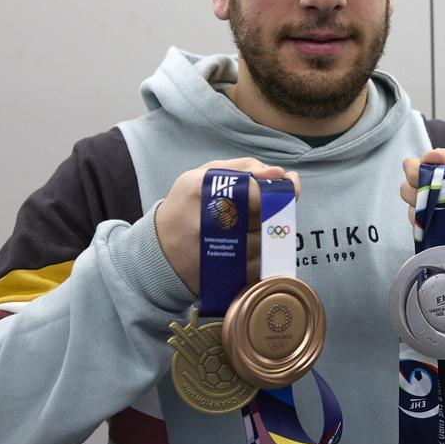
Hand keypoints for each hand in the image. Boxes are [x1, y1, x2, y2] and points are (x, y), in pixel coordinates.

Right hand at [154, 158, 298, 294]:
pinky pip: (262, 262)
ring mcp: (217, 253)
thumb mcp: (202, 175)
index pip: (254, 191)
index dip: (276, 189)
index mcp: (201, 190)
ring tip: (254, 225)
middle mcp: (208, 224)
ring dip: (271, 232)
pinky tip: (250, 244)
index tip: (286, 184)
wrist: (159, 250)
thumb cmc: (185, 205)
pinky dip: (264, 253)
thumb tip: (280, 173)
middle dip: (278, 209)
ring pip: (267, 241)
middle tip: (276, 203)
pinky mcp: (226, 276)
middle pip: (265, 216)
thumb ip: (243, 167)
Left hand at [400, 149, 444, 263]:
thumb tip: (417, 162)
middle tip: (409, 185)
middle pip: (433, 195)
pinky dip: (423, 227)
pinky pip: (430, 237)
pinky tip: (432, 221)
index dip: (421, 172)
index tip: (411, 169)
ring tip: (423, 204)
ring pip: (427, 217)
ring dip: (415, 209)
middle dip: (411, 189)